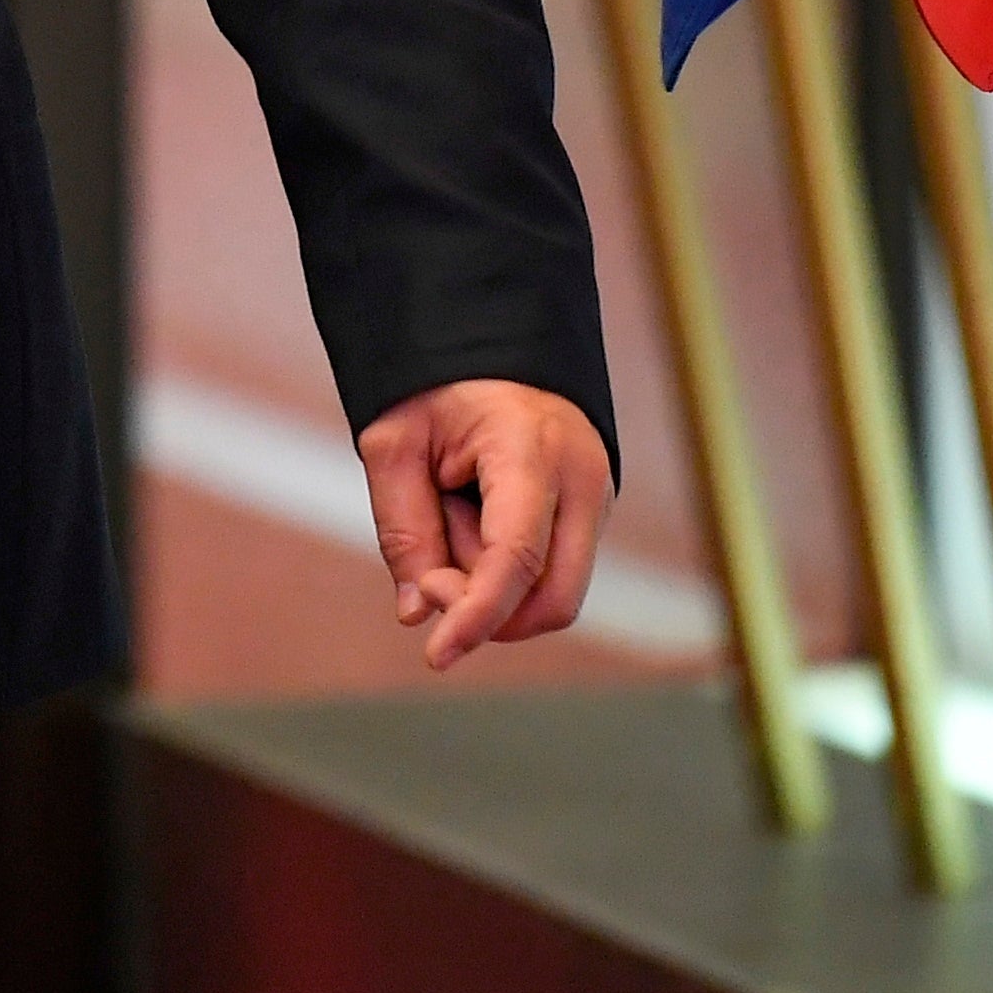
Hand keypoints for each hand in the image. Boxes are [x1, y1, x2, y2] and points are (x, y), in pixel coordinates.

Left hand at [356, 377, 613, 670]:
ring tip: (453, 516)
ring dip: (493, 586)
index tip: (436, 654)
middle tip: (430, 572)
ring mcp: (596, 498)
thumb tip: (419, 613)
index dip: (476, 616)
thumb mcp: (396, 442)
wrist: (492, 337)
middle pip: (553, 600)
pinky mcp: (589, 513)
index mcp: (533, 450)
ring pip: (555, 594)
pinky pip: (552, 572)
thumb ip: (404, 529)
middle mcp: (583, 479)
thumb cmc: (438, 384)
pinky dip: (506, 570)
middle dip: (487, 610)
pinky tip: (472, 518)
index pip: (517, 558)